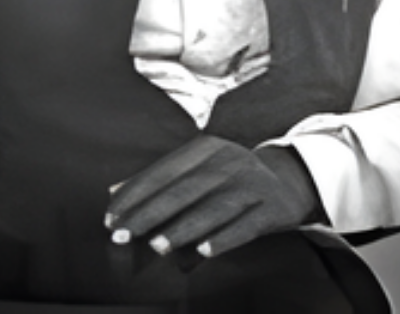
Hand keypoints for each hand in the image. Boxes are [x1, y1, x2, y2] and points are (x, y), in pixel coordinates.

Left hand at [104, 135, 323, 259]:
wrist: (288, 181)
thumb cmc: (230, 179)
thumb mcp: (198, 170)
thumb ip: (158, 181)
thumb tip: (113, 193)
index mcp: (205, 149)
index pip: (162, 172)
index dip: (134, 195)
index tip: (110, 218)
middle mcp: (228, 162)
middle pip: (183, 190)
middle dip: (149, 214)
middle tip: (123, 235)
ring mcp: (251, 184)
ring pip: (212, 208)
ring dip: (182, 228)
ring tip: (156, 246)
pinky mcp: (271, 208)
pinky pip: (244, 226)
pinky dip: (223, 238)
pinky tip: (203, 252)